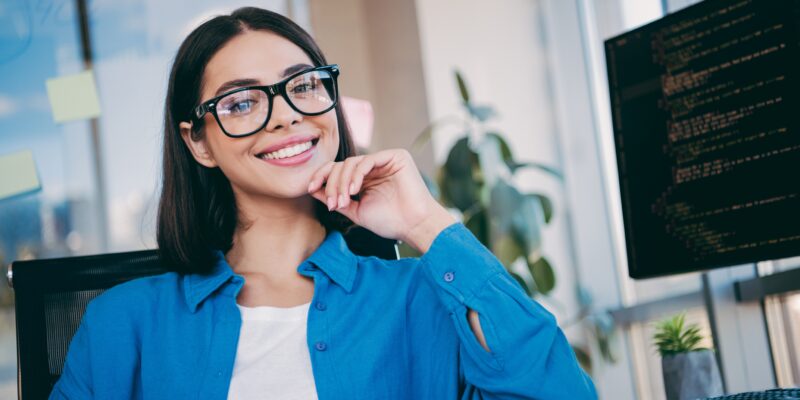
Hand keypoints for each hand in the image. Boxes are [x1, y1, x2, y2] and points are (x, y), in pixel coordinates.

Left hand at [307, 149, 455, 251]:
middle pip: (342, 165)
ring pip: (352, 162)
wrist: (414, 226)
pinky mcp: (396, 156)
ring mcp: (385, 160)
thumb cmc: (389, 222)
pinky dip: (357, 174)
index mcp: (365, 178)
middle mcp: (374, 167)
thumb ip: (335, 199)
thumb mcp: (355, 211)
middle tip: (332, 203)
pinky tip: (354, 190)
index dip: (321, 177)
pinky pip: (367, 160)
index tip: (309, 188)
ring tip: (342, 201)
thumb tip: (312, 188)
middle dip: (331, 183)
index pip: (338, 170)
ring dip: (342, 181)